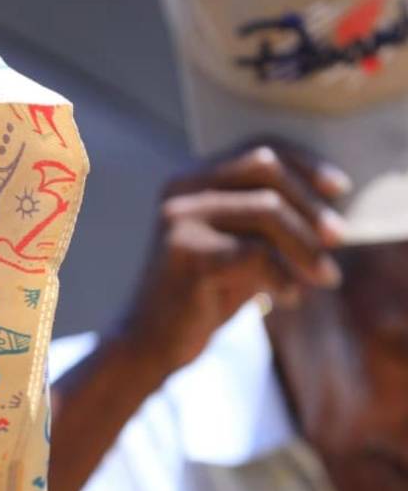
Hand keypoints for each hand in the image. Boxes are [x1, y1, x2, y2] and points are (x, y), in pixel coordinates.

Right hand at [118, 141, 349, 374]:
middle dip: (310, 204)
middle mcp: (181, 189)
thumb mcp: (238, 247)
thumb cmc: (202, 295)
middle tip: (338, 239)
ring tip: (325, 277)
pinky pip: (256, 254)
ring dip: (306, 246)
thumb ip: (268, 222)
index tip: (339, 189)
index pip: (257, 149)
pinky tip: (288, 299)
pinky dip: (284, 278)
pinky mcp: (186, 254)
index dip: (304, 162)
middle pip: (265, 170)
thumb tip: (330, 206)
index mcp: (191, 180)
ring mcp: (179, 219)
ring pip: (266, 209)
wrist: (151, 341)